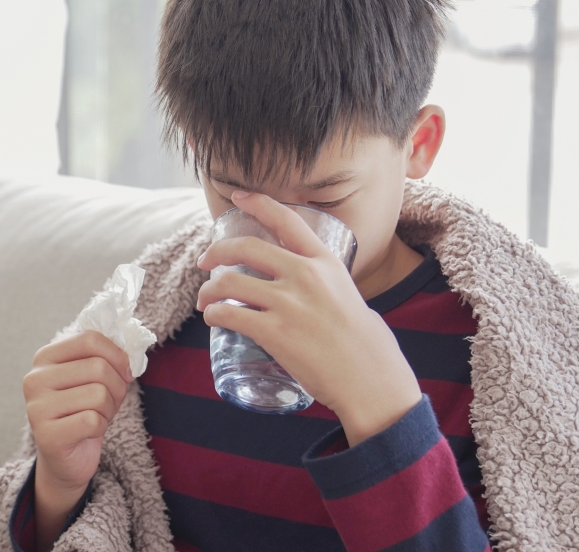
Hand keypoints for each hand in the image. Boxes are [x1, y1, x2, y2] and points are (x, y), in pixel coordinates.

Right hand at [22, 330, 133, 549]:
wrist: (66, 458)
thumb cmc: (82, 410)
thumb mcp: (91, 377)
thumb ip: (104, 357)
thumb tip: (132, 351)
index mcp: (45, 357)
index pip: (90, 340)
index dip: (117, 355)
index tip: (126, 371)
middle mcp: (35, 379)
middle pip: (98, 367)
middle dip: (117, 386)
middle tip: (110, 401)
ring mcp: (37, 408)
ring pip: (99, 394)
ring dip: (109, 409)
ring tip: (97, 416)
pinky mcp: (47, 435)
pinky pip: (93, 421)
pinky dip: (101, 427)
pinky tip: (88, 431)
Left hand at [196, 192, 420, 445]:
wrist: (373, 383)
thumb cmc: (368, 347)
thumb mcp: (350, 296)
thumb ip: (324, 286)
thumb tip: (306, 290)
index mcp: (326, 262)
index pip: (287, 220)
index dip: (258, 203)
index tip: (237, 196)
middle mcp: (305, 275)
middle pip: (247, 247)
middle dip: (217, 251)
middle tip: (205, 262)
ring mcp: (288, 303)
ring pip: (230, 281)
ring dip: (208, 290)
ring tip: (205, 300)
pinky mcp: (274, 332)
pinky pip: (229, 313)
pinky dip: (214, 314)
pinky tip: (214, 318)